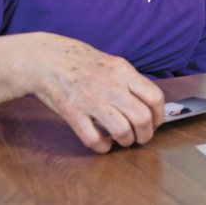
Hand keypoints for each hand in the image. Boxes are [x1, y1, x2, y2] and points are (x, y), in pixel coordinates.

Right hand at [24, 33, 164, 152]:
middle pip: (142, 119)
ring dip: (126, 141)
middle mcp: (110, 85)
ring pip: (122, 131)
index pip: (155, 97)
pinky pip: (94, 139)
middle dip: (145, 134)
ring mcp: (91, 100)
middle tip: (140, 137)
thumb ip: (130, 81)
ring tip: (123, 140)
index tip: (155, 123)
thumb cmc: (80, 62)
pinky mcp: (73, 113)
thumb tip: (149, 102)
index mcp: (123, 71)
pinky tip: (103, 143)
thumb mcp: (112, 62)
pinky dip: (103, 147)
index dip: (159, 116)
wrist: (46, 58)